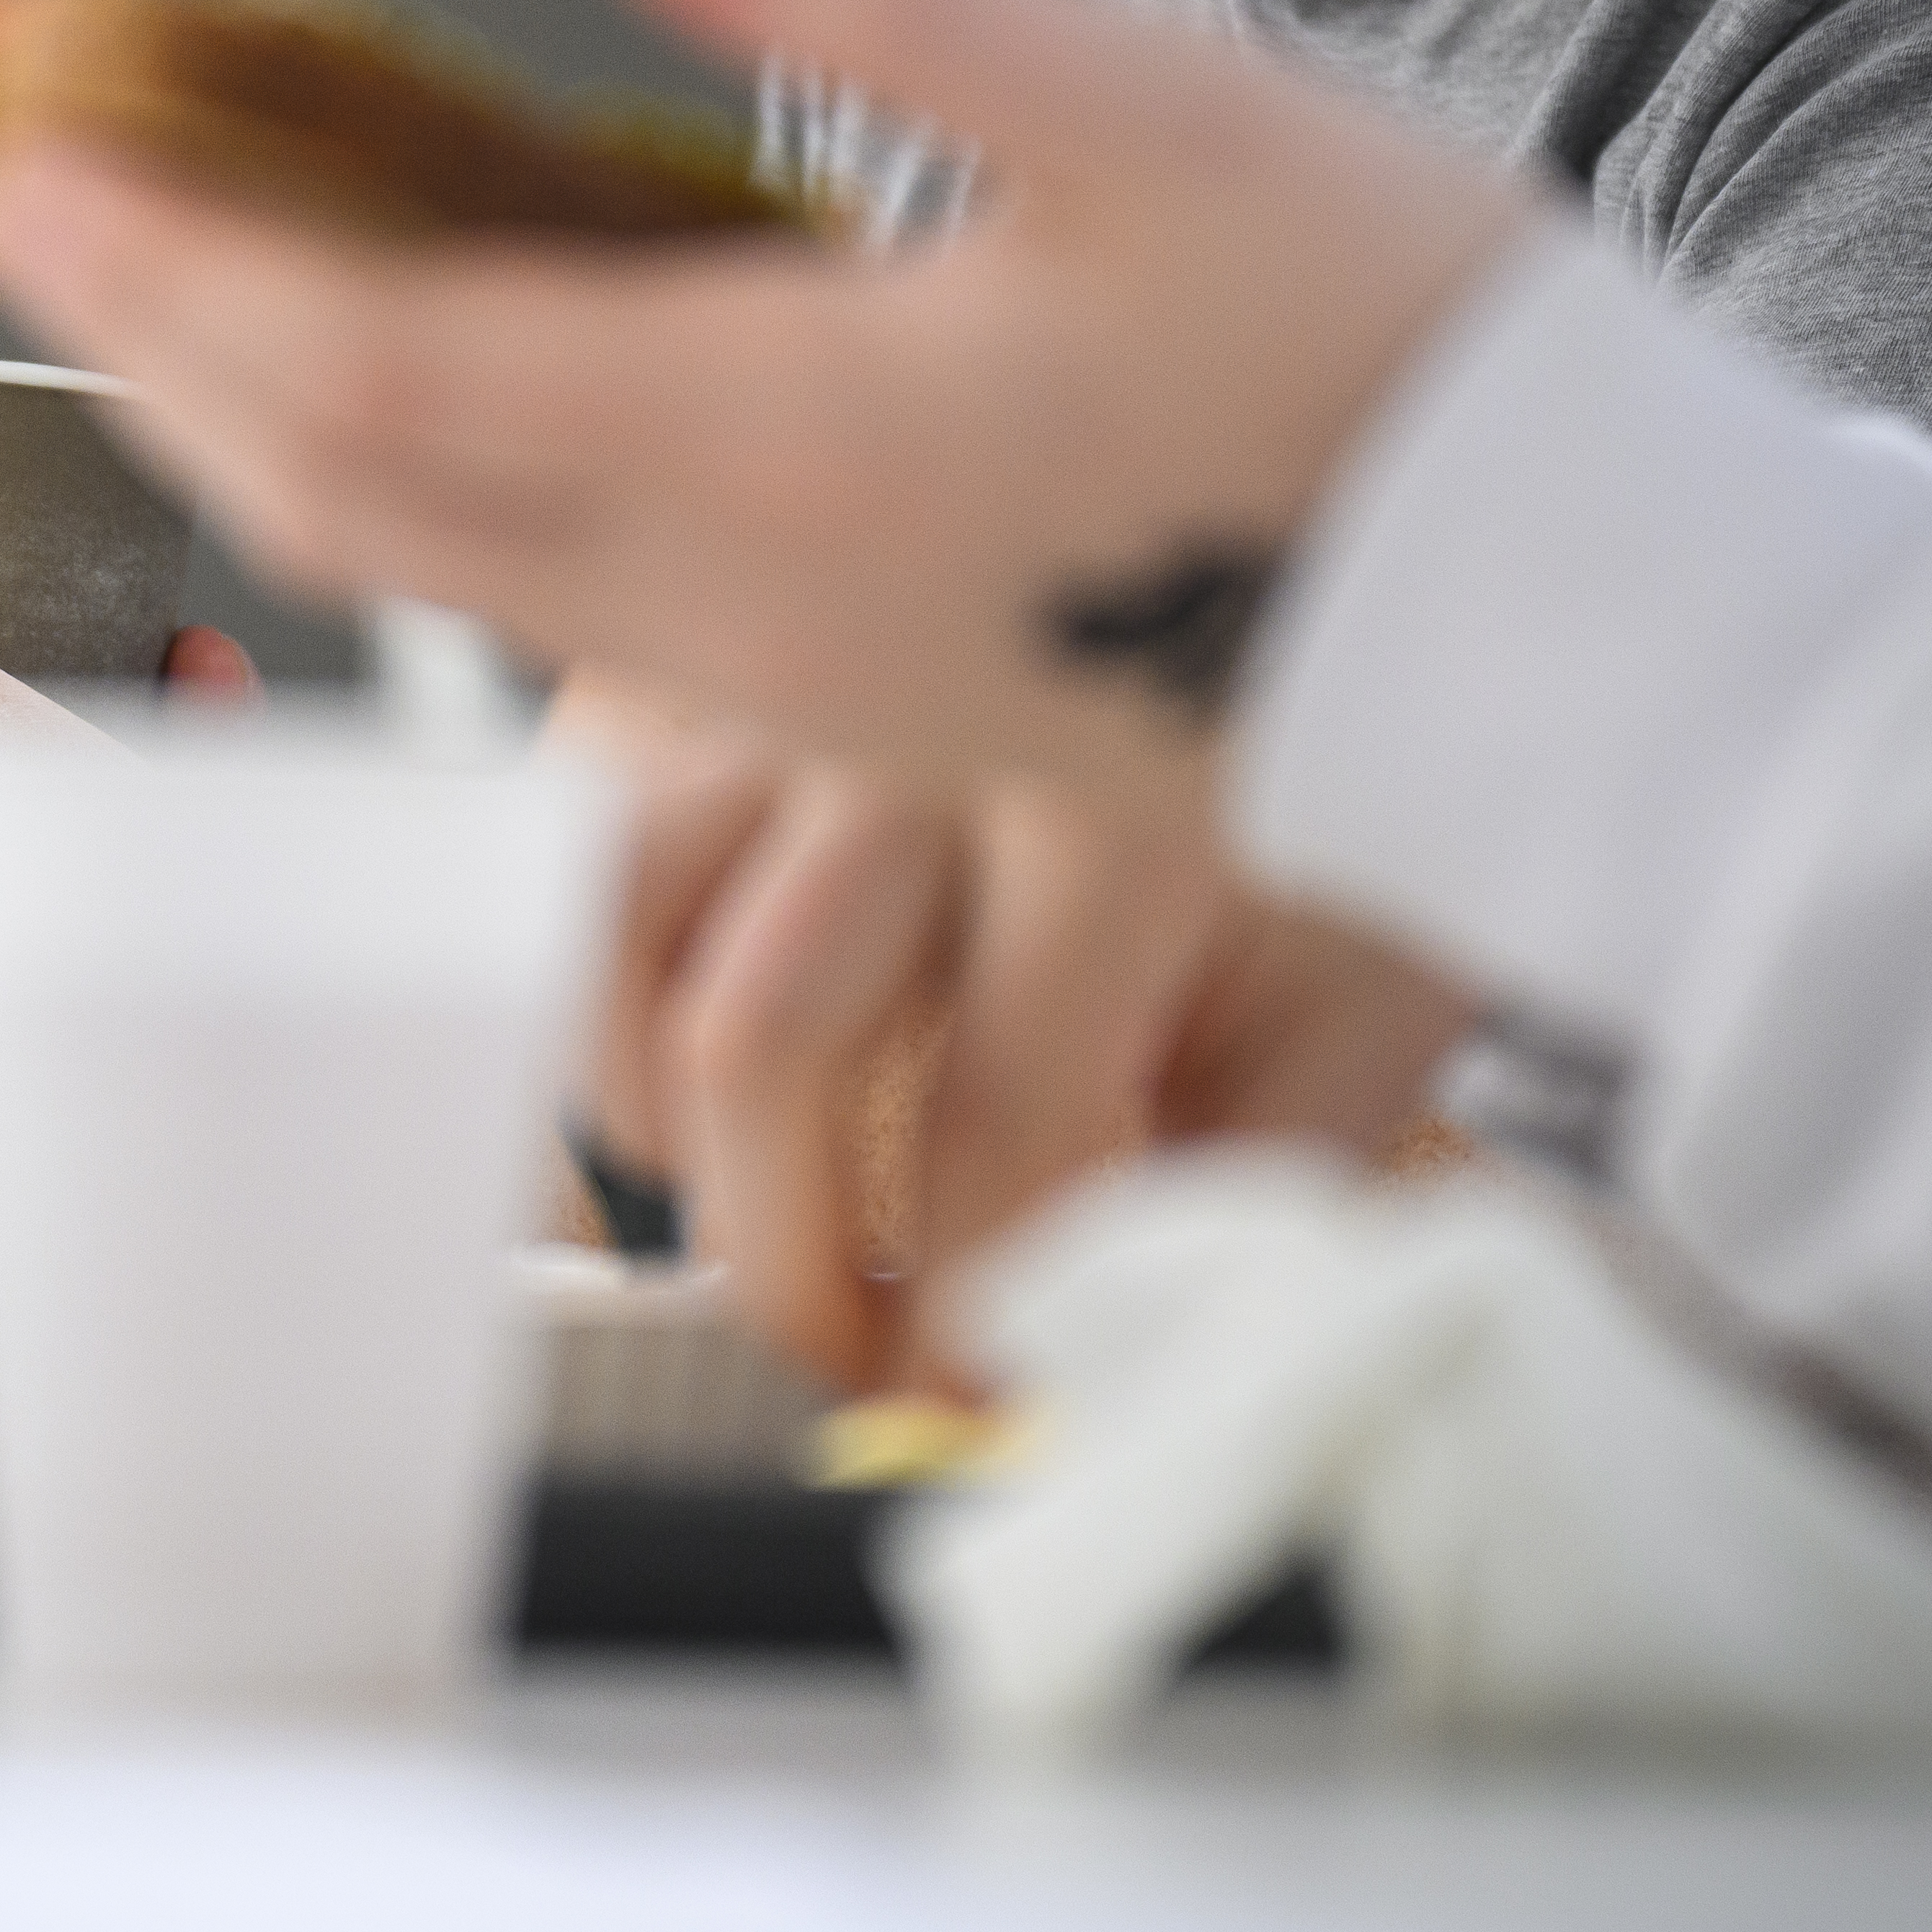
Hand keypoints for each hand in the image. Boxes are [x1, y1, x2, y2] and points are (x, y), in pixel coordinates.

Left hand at [0, 0, 1536, 792]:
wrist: (1552, 648)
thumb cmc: (1391, 372)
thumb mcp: (1159, 113)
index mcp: (787, 442)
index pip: (368, 365)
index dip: (171, 274)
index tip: (23, 165)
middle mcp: (739, 591)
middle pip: (343, 488)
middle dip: (154, 353)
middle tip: (21, 218)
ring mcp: (778, 674)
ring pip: (426, 570)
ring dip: (255, 440)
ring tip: (151, 315)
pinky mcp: (838, 708)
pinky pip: (537, 618)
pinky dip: (401, 509)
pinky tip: (379, 431)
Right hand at [565, 679, 1471, 1391]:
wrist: (1252, 525)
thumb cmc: (1298, 753)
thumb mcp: (1361, 956)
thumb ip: (1268, 1154)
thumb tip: (1150, 1346)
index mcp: (1110, 800)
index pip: (998, 1120)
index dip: (968, 1313)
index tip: (968, 1407)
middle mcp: (908, 730)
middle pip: (760, 1050)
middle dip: (789, 1268)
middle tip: (847, 1361)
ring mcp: (764, 692)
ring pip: (622, 946)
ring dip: (674, 1130)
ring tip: (763, 1208)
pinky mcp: (662, 681)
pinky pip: (570, 874)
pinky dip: (605, 1005)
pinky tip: (701, 1076)